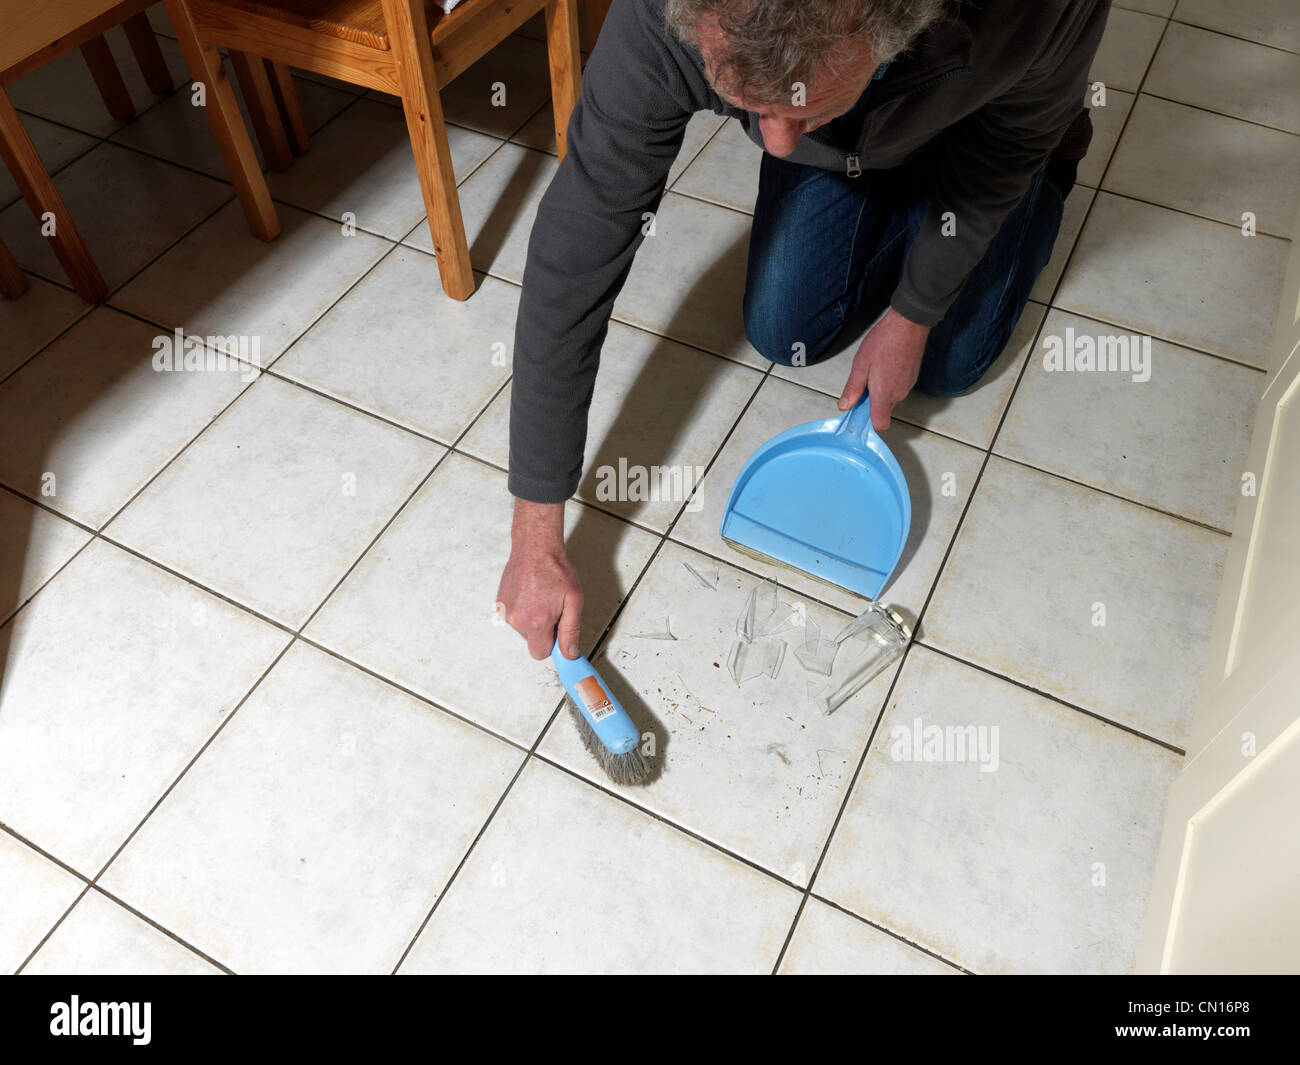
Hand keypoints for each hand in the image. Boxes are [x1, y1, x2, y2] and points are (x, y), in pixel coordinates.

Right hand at [496, 499, 582, 660]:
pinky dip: (523, 610)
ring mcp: (506, 611)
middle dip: (543, 630)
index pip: (540, 653)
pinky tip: (530, 593)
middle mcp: (517, 620)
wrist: (535, 547)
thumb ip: (571, 631)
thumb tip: (569, 654)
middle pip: (532, 641)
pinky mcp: (500, 603)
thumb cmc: (555, 570)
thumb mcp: (573, 601)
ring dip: (532, 619)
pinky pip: (514, 617)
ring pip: (523, 628)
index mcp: (536, 622)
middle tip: (553, 608)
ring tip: (541, 597)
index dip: (552, 645)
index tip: (558, 634)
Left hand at [838, 307, 930, 430]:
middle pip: (883, 410)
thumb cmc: (885, 341)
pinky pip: (898, 387)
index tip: (858, 410)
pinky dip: (890, 381)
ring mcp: (908, 386)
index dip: (869, 421)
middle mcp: (898, 394)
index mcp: (884, 394)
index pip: (880, 424)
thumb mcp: (860, 365)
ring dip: (881, 390)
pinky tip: (885, 365)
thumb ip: (853, 389)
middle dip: (872, 401)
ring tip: (875, 369)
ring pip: (891, 397)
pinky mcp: (912, 377)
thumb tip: (845, 405)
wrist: (908, 324)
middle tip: (863, 382)